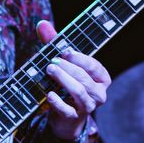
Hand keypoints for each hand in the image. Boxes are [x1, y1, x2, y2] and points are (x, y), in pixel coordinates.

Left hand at [39, 21, 110, 140]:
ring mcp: (88, 107)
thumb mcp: (63, 63)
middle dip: (68, 68)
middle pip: (85, 78)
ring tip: (50, 70)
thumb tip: (41, 24)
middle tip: (52, 62)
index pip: (95, 66)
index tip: (64, 52)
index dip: (80, 58)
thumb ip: (54, 43)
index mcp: (102, 78)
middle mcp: (99, 93)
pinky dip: (57, 102)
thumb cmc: (67, 84)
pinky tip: (49, 94)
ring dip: (63, 80)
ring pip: (78, 92)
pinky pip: (67, 110)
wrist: (65, 118)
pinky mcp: (74, 118)